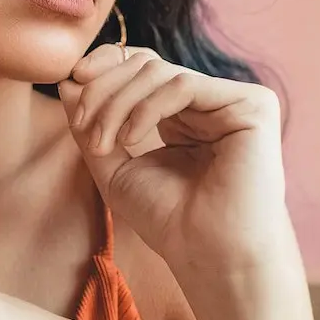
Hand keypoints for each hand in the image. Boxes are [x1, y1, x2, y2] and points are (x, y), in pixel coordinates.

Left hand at [57, 42, 286, 281]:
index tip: (71, 81)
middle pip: (146, 65)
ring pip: (160, 72)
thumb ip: (92, 124)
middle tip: (85, 127)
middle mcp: (211, 104)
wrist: (208, 254)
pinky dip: (147, 107)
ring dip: (118, 104)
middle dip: (104, 91)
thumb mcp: (113, 167)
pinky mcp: (253, 104)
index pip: (143, 68)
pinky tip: (132, 139)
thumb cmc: (168, 221)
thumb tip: (66, 81)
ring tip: (104, 146)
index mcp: (185, 115)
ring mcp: (234, 101)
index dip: (106, 66)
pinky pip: (183, 84)